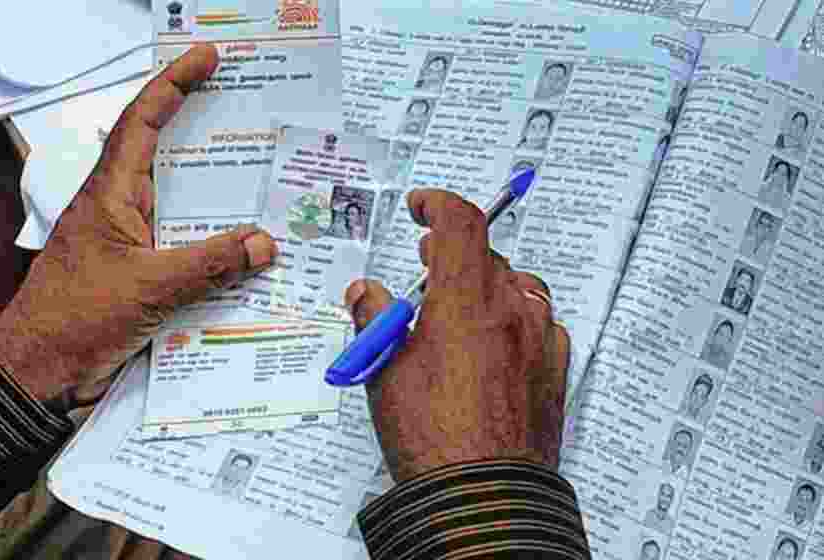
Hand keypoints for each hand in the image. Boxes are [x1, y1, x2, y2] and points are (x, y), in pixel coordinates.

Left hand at [0, 45, 276, 406]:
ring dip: (218, 197)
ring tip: (267, 181)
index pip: (143, 122)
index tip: (207, 58)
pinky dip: (214, 247)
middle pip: (168, 157)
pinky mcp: (138, 277)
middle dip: (207, 132)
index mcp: (111, 194)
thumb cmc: (74, 319)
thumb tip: (263, 243)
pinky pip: (184, 249)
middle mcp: (120, 210)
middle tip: (253, 113)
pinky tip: (248, 255)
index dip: (174, 84)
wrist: (36, 372)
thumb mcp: (148, 287)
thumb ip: (208, 264)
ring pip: (180, 207)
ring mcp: (129, 244)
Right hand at [345, 189, 569, 480]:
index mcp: (467, 303)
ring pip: (516, 286)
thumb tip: (366, 294)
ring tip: (456, 306)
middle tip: (423, 264)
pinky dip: (513, 318)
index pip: (460, 224)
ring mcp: (540, 340)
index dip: (438, 204)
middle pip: (486, 255)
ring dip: (485, 284)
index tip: (421, 207)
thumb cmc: (432, 439)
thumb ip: (375, 321)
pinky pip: (538, 322)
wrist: (483, 498)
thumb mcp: (384, 373)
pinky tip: (491, 343)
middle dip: (451, 253)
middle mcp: (511, 312)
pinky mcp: (555, 368)